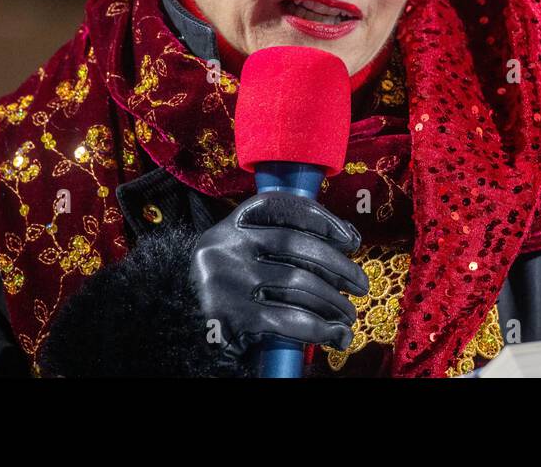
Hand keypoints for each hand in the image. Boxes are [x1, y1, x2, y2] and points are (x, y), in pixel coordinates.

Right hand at [188, 192, 369, 359]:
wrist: (180, 328)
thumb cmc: (231, 291)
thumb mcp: (245, 256)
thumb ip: (285, 245)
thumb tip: (349, 240)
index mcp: (230, 225)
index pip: (281, 206)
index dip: (321, 218)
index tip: (349, 239)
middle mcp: (225, 246)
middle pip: (296, 245)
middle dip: (338, 265)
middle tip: (360, 284)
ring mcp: (226, 280)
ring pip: (298, 283)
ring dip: (334, 301)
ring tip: (349, 314)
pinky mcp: (231, 316)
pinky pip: (290, 319)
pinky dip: (321, 328)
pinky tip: (337, 335)